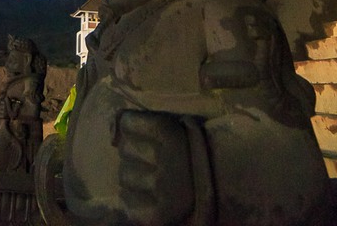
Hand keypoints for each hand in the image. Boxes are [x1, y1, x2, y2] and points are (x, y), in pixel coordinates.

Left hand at [116, 110, 193, 225]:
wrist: (224, 184)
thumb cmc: (194, 151)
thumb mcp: (175, 127)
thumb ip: (145, 122)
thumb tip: (112, 127)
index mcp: (169, 133)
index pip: (127, 122)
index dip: (131, 127)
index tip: (142, 133)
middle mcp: (164, 159)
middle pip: (124, 150)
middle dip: (133, 152)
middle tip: (149, 158)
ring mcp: (161, 189)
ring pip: (123, 176)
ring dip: (132, 176)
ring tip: (150, 178)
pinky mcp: (159, 214)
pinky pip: (126, 202)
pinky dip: (131, 198)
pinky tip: (146, 195)